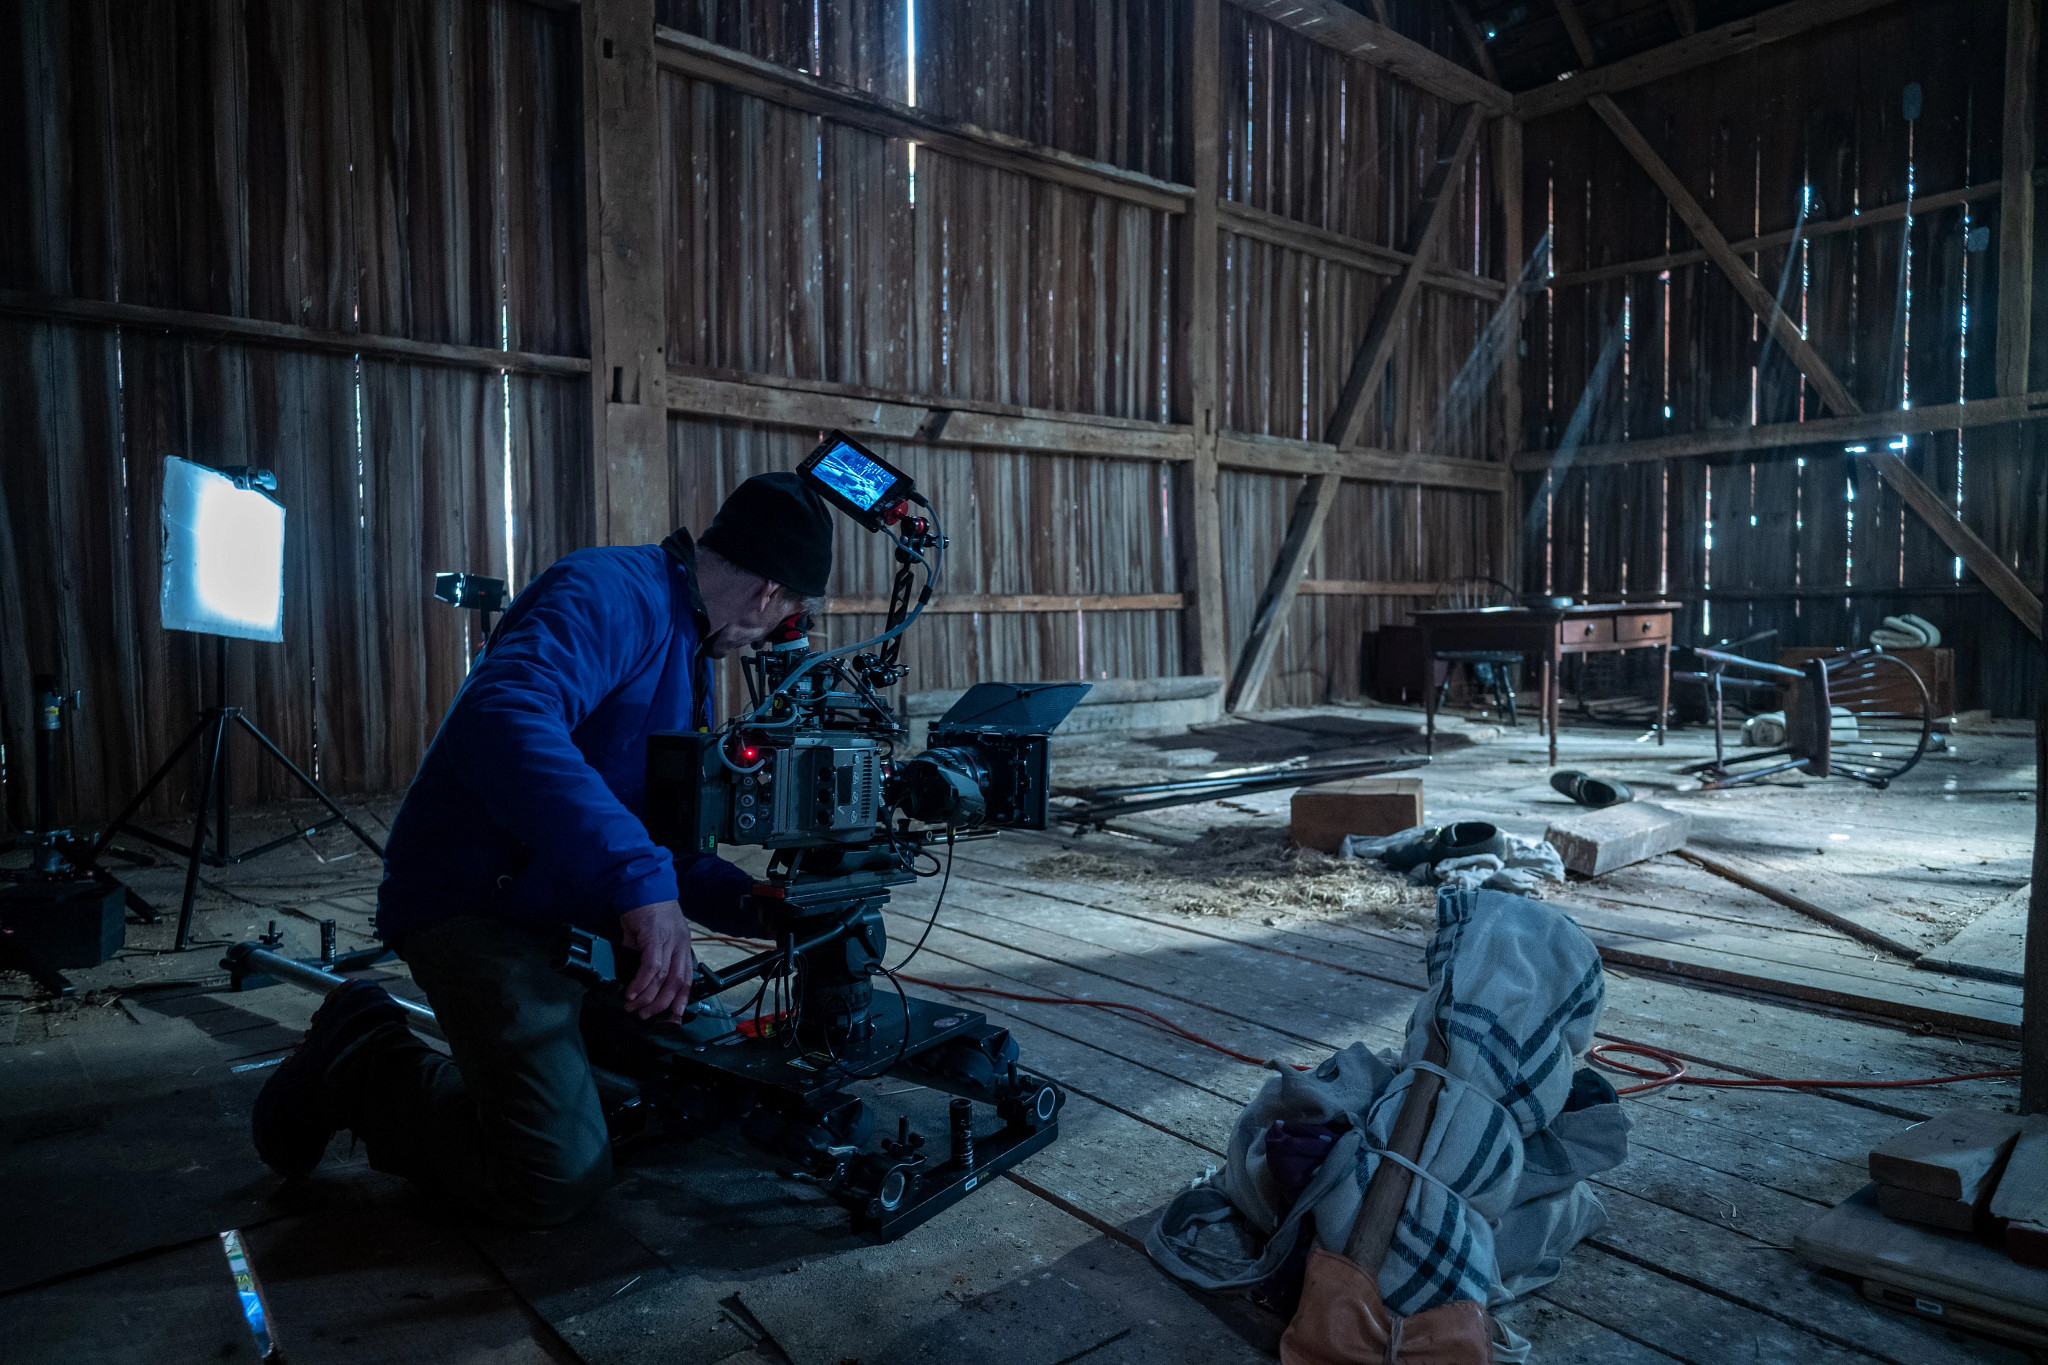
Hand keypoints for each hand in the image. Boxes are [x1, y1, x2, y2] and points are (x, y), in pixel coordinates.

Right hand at [618, 899, 693, 1021]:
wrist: (640, 883)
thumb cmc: (646, 906)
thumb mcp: (652, 934)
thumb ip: (647, 955)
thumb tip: (637, 976)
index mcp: (682, 944)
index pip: (687, 978)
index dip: (681, 1000)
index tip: (672, 1016)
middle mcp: (680, 943)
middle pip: (677, 983)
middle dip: (661, 1005)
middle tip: (645, 1015)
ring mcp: (669, 940)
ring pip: (663, 978)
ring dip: (648, 997)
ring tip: (634, 1006)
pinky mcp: (655, 936)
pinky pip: (651, 966)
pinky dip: (641, 983)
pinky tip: (632, 991)